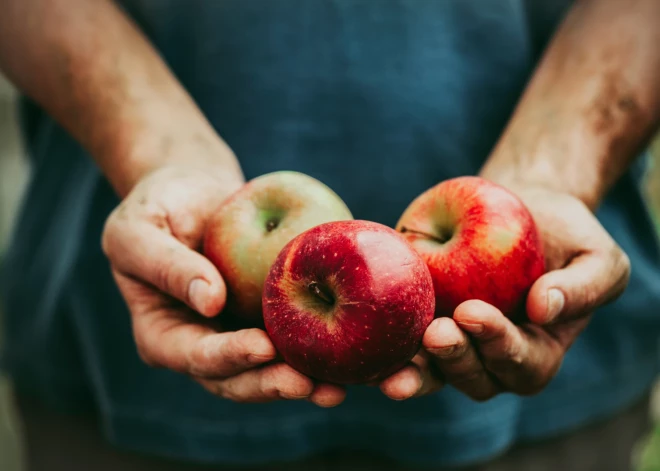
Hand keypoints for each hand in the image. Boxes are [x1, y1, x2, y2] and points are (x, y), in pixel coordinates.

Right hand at [101, 166, 345, 406]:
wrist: (193, 193)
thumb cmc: (157, 207)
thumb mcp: (138, 230)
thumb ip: (166, 265)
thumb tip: (210, 301)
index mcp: (163, 336)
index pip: (195, 356)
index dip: (228, 357)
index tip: (262, 347)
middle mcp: (202, 344)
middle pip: (237, 378)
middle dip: (272, 384)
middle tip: (309, 385)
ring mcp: (237, 335)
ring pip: (269, 370)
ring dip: (302, 382)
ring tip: (336, 389)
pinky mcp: (267, 319)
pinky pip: (293, 338)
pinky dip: (319, 351)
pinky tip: (349, 354)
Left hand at [378, 185, 630, 400]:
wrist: (518, 207)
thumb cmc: (564, 235)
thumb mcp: (596, 256)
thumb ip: (584, 287)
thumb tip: (544, 309)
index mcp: (537, 350)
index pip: (521, 363)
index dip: (498, 345)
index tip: (474, 313)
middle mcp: (491, 356)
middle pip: (474, 378)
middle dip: (455, 359)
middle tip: (436, 332)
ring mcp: (453, 341)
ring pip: (434, 373)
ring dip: (417, 370)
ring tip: (398, 361)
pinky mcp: (420, 320)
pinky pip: (402, 343)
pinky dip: (386, 348)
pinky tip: (370, 341)